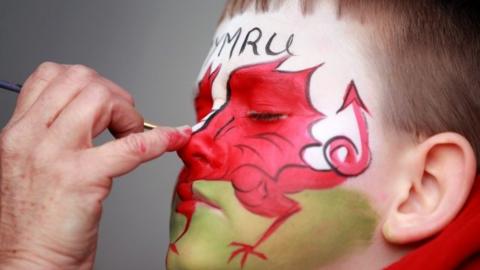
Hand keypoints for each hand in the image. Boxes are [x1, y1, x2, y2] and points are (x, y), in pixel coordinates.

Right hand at [0, 62, 190, 268]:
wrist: (28, 265)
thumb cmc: (34, 223)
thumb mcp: (30, 166)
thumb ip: (51, 136)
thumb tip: (89, 115)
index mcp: (17, 133)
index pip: (49, 75)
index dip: (87, 81)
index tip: (105, 102)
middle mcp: (30, 138)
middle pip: (81, 80)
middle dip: (113, 94)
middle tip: (124, 120)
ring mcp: (54, 156)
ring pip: (101, 99)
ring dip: (129, 114)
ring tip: (134, 135)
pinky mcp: (82, 178)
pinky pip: (132, 145)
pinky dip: (160, 139)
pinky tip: (174, 138)